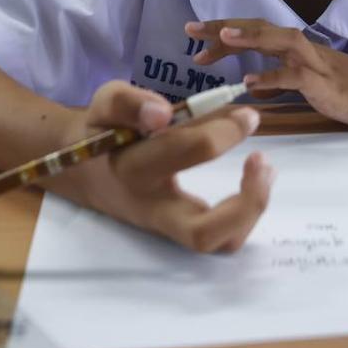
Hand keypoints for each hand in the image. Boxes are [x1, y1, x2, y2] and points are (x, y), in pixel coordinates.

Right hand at [62, 81, 273, 252]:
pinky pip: (220, 237)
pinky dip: (245, 214)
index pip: (182, 154)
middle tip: (261, 158)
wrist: (83, 171)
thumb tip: (161, 114)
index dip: (222, 132)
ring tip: (265, 168)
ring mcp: (167, 226)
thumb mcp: (106, 104)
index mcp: (131, 169)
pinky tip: (254, 180)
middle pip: (201, 233)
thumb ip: (128, 103)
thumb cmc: (102, 132)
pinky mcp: (180, 230)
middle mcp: (151, 207)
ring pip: (216, 244)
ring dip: (250, 212)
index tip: (246, 114)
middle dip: (246, 201)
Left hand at [186, 19, 347, 131]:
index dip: (225, 31)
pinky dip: (272, 77)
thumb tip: (254, 86)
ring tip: (221, 38)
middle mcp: (304, 50)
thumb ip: (282, 82)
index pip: (256, 31)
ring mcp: (316, 64)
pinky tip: (249, 83)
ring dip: (250, 37)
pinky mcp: (327, 84)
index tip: (195, 37)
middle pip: (261, 28)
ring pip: (280, 41)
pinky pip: (296, 76)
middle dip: (224, 27)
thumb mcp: (311, 87)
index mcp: (298, 50)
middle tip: (190, 30)